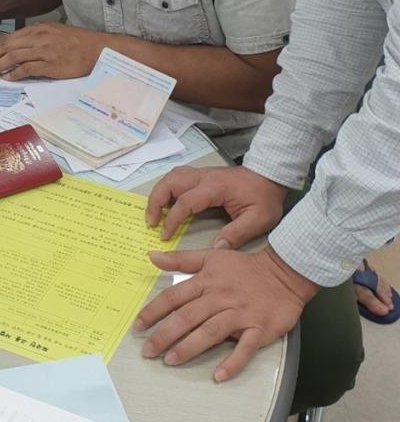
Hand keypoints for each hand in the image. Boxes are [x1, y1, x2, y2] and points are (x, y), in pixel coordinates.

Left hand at [0, 23, 102, 80]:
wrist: (98, 49)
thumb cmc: (78, 43)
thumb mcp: (55, 33)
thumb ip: (37, 39)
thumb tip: (20, 48)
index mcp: (39, 29)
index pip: (9, 38)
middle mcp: (39, 38)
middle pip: (7, 46)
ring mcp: (45, 50)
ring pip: (14, 57)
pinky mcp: (51, 64)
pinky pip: (28, 68)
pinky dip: (15, 73)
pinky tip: (8, 77)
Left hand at [134, 245, 317, 380]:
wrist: (284, 274)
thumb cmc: (245, 268)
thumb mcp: (212, 257)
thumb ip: (181, 259)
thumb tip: (152, 256)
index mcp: (207, 282)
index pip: (175, 296)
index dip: (154, 311)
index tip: (138, 326)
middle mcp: (221, 298)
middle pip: (188, 317)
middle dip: (165, 334)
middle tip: (148, 351)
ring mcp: (240, 314)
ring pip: (211, 331)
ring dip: (190, 347)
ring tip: (171, 360)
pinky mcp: (259, 329)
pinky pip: (245, 348)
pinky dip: (233, 362)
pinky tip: (219, 375)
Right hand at [146, 164, 286, 244]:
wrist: (271, 176)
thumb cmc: (264, 197)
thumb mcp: (258, 219)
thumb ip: (237, 233)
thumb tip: (216, 247)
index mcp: (215, 188)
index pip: (185, 202)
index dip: (172, 220)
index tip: (165, 236)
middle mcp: (204, 177)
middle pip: (170, 183)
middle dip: (155, 201)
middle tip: (151, 222)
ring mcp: (202, 173)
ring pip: (171, 176)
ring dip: (159, 193)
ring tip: (154, 213)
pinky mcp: (203, 174)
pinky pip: (177, 176)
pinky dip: (167, 187)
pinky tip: (166, 200)